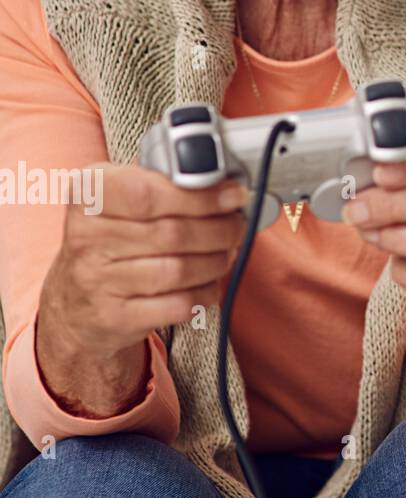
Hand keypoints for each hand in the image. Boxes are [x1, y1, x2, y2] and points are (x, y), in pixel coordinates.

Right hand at [40, 162, 247, 359]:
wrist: (76, 302)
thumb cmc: (110, 238)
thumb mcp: (121, 196)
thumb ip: (163, 180)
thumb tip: (221, 180)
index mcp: (88, 195)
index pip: (148, 193)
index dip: (200, 196)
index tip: (232, 195)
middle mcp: (84, 238)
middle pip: (173, 233)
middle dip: (220, 229)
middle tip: (237, 225)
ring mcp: (95, 281)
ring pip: (179, 270)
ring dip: (216, 260)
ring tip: (227, 251)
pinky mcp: (113, 317)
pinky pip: (177, 304)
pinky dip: (204, 292)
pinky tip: (209, 281)